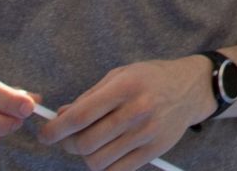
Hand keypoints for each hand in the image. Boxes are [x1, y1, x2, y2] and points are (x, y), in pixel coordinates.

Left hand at [38, 57, 211, 169]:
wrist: (190, 88)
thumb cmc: (150, 78)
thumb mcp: (120, 75)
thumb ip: (89, 96)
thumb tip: (61, 117)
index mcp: (124, 87)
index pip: (80, 117)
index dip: (55, 130)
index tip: (46, 135)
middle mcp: (136, 111)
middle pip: (85, 143)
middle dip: (67, 144)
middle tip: (66, 139)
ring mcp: (146, 134)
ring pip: (98, 161)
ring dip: (85, 156)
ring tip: (89, 144)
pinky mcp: (154, 151)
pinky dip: (104, 166)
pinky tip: (105, 153)